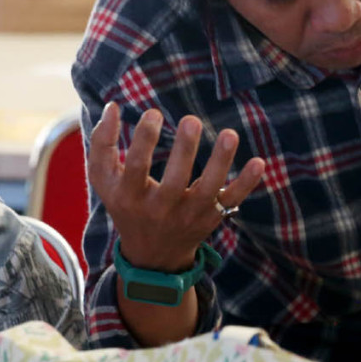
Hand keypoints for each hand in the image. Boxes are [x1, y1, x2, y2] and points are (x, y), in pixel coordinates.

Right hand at [88, 102, 264, 271]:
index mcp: (130, 197)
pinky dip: (247, 183)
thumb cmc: (126, 204)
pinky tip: (258, 161)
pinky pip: (231, 200)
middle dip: (184, 150)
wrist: (152, 254)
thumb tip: (113, 107)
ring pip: (208, 190)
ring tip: (229, 133)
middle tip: (191, 119)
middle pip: (174, 181)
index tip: (153, 113)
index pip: (136, 168)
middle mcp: (160, 209)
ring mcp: (189, 214)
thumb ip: (102, 143)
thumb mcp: (105, 180)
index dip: (144, 140)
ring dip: (221, 162)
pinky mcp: (211, 216)